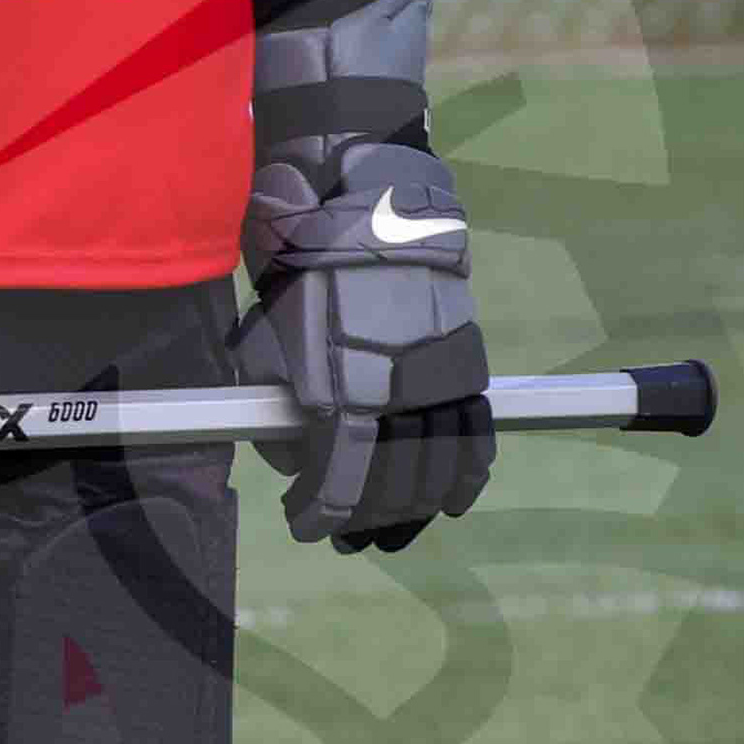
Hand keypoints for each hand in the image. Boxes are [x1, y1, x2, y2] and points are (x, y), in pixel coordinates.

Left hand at [235, 139, 492, 550]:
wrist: (365, 209)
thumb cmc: (302, 274)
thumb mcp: (267, 339)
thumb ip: (275, 403)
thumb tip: (288, 454)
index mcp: (342, 389)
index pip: (340, 482)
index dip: (322, 515)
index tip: (305, 525)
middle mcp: (396, 392)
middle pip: (391, 484)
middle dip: (366, 520)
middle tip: (346, 534)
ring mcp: (437, 379)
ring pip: (436, 466)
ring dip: (413, 508)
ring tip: (391, 530)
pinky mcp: (466, 363)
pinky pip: (476, 432)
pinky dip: (467, 474)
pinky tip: (452, 502)